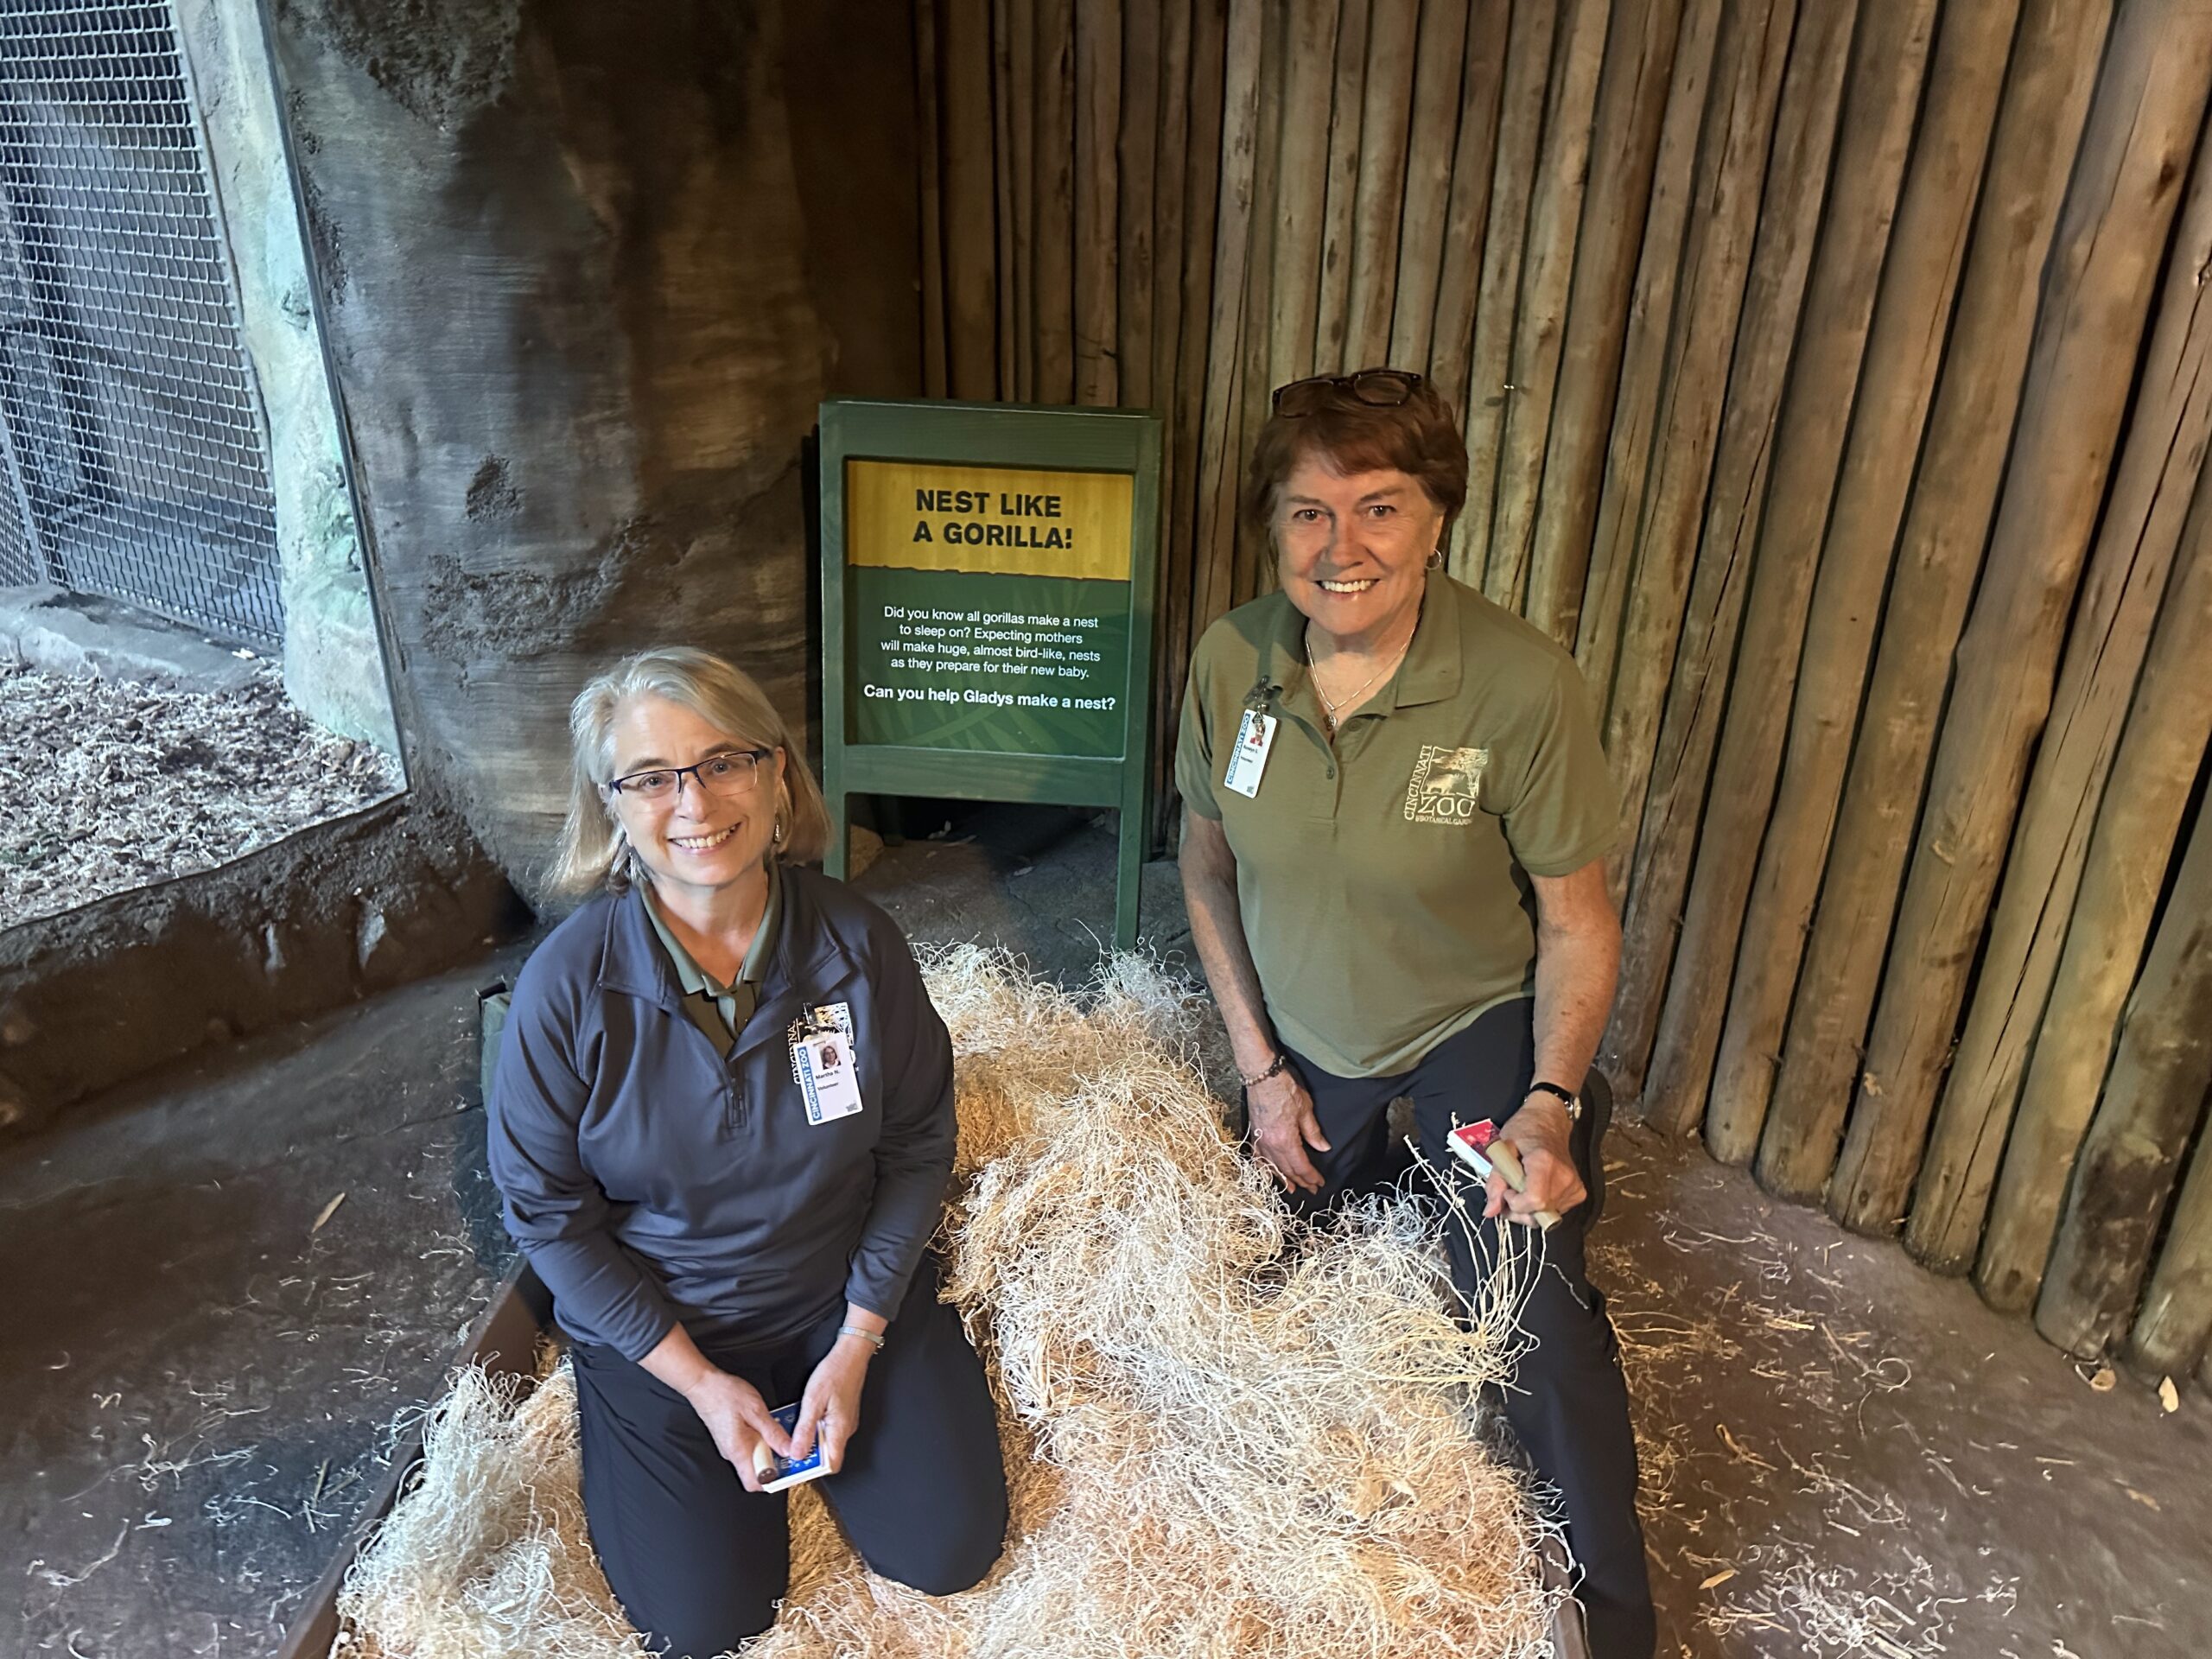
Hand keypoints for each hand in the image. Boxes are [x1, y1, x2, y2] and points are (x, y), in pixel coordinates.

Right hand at [683, 1368, 792, 1493]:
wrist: (702, 1384)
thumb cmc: (725, 1395)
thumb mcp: (755, 1410)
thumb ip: (772, 1432)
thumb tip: (788, 1449)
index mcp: (739, 1451)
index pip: (757, 1482)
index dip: (775, 1479)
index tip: (790, 1467)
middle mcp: (733, 1454)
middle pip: (757, 1473)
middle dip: (775, 1463)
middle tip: (788, 1447)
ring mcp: (731, 1447)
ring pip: (754, 1459)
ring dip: (768, 1449)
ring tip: (779, 1433)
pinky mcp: (731, 1439)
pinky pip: (748, 1448)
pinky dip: (760, 1441)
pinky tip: (766, 1426)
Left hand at [788, 1334, 872, 1472]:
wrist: (851, 1354)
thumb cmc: (835, 1372)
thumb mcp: (812, 1401)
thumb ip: (804, 1429)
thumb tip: (797, 1452)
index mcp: (840, 1429)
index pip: (832, 1465)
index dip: (815, 1469)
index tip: (798, 1466)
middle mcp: (846, 1429)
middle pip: (827, 1454)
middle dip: (809, 1453)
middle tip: (791, 1445)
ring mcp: (846, 1422)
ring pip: (827, 1441)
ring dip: (811, 1438)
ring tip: (795, 1428)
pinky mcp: (843, 1414)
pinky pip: (828, 1429)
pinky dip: (816, 1427)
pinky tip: (806, 1417)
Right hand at [1245, 1065, 1330, 1193]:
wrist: (1262, 1076)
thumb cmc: (1284, 1089)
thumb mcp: (1305, 1109)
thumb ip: (1313, 1132)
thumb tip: (1323, 1147)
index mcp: (1286, 1140)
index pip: (1301, 1166)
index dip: (1311, 1176)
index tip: (1320, 1182)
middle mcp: (1271, 1145)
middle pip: (1288, 1169)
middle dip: (1301, 1180)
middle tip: (1311, 1188)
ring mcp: (1261, 1140)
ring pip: (1273, 1166)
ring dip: (1283, 1179)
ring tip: (1292, 1189)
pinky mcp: (1254, 1134)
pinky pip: (1258, 1157)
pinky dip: (1264, 1168)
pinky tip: (1268, 1175)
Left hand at [1483, 1096, 1586, 1226]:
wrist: (1549, 1120)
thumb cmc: (1524, 1130)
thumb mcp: (1501, 1151)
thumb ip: (1495, 1183)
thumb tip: (1490, 1212)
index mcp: (1544, 1162)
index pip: (1535, 1201)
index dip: (1516, 1203)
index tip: (1507, 1190)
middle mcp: (1564, 1177)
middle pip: (1539, 1215)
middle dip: (1518, 1211)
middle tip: (1509, 1193)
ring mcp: (1574, 1187)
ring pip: (1546, 1218)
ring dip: (1528, 1210)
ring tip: (1522, 1189)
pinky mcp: (1578, 1193)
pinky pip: (1555, 1212)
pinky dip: (1541, 1208)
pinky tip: (1536, 1190)